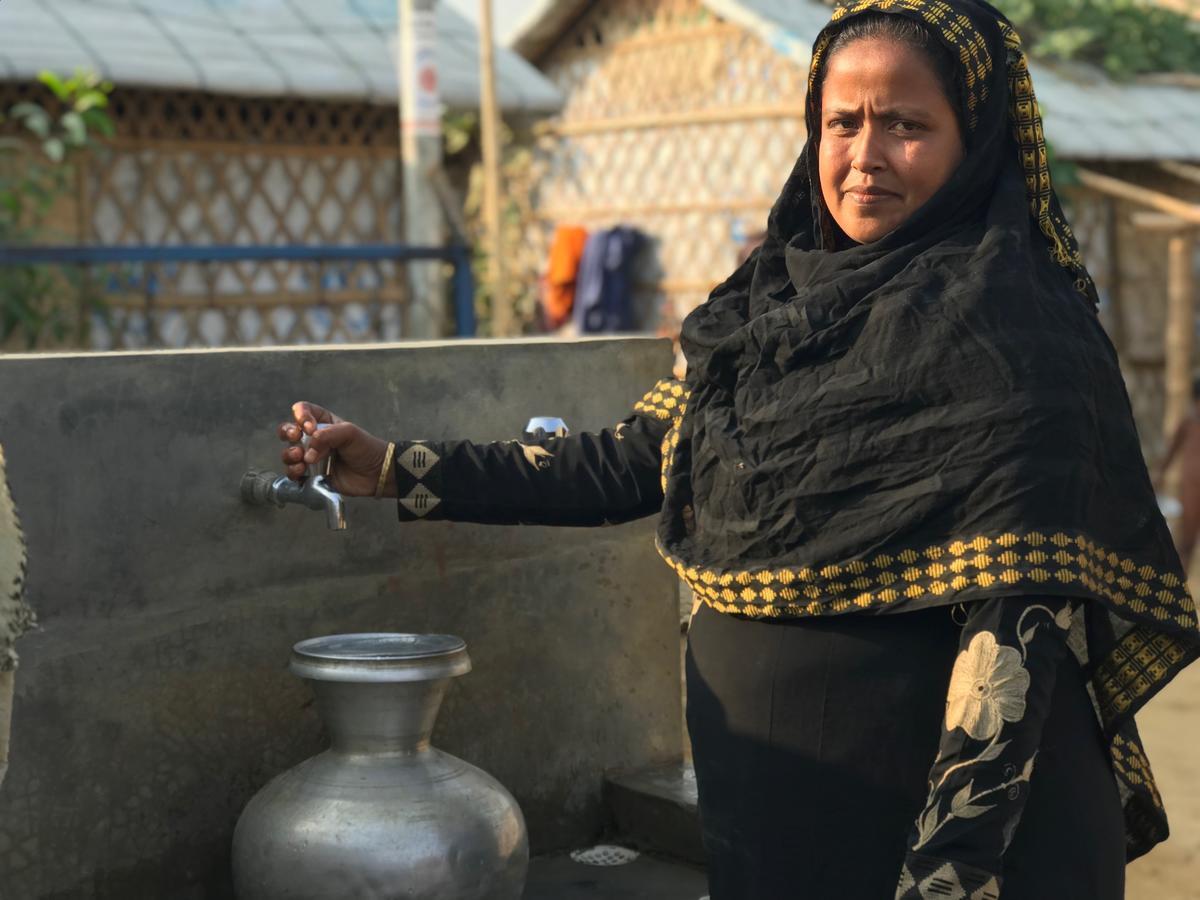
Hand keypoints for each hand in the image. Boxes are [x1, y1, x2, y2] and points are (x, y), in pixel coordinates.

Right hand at [277, 402, 395, 497]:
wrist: (376, 473)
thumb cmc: (366, 448)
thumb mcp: (350, 432)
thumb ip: (327, 435)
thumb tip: (308, 448)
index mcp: (323, 422)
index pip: (302, 411)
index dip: (301, 416)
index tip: (310, 426)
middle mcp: (313, 439)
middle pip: (288, 431)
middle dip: (287, 433)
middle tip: (295, 437)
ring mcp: (311, 458)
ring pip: (288, 454)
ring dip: (289, 454)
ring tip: (301, 458)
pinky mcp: (312, 476)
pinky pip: (294, 474)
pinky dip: (293, 472)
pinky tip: (301, 471)